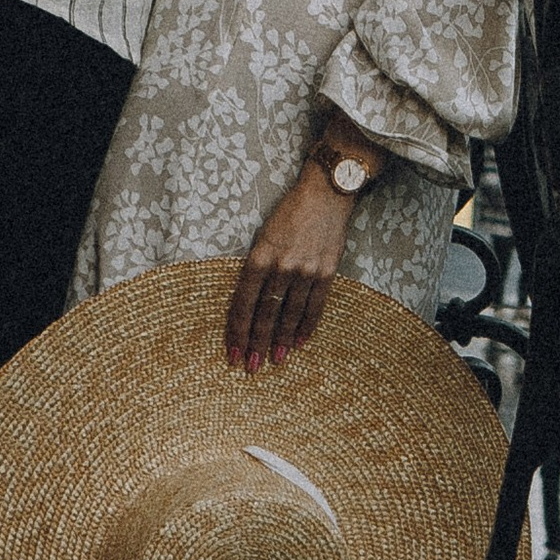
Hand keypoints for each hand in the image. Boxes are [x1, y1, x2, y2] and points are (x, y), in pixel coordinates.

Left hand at [226, 165, 353, 370]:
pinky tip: (300, 342)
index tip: (232, 352)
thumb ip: (257, 267)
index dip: (237, 330)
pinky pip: (316, 305)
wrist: (325, 193)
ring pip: (290, 313)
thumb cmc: (289, 213)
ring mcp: (306, 270)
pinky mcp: (327, 271)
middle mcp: (282, 265)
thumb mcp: (263, 235)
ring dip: (282, 340)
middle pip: (265, 313)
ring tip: (276, 360)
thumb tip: (249, 303)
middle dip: (257, 342)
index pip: (243, 302)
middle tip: (251, 366)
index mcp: (260, 256)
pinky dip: (307, 326)